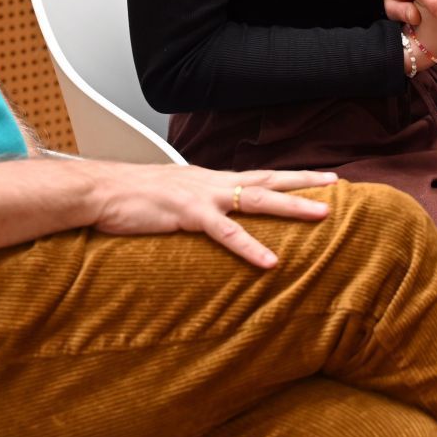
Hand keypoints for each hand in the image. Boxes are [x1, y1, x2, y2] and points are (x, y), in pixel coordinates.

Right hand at [84, 163, 337, 268]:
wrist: (99, 191)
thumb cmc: (129, 197)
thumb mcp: (170, 195)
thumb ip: (193, 202)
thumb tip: (208, 213)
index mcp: (209, 179)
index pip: (257, 175)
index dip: (288, 176)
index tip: (317, 177)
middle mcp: (212, 182)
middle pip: (268, 179)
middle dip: (304, 182)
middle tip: (337, 184)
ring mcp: (202, 196)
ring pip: (257, 199)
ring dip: (292, 206)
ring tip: (323, 215)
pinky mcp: (188, 215)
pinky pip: (226, 233)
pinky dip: (250, 247)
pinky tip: (271, 261)